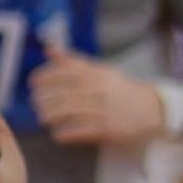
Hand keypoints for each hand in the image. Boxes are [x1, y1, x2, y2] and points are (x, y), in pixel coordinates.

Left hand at [27, 50, 165, 146]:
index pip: (62, 72)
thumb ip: (73, 62)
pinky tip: (57, 134)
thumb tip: (49, 49)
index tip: (32, 83)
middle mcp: (97, 89)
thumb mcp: (99, 70)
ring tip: (43, 118)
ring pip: (66, 112)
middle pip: (60, 94)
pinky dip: (63, 133)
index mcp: (95, 73)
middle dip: (43, 99)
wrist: (150, 109)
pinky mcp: (106, 129)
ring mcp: (101, 109)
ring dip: (50, 116)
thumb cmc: (119, 89)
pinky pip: (77, 132)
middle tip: (35, 103)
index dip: (43, 77)